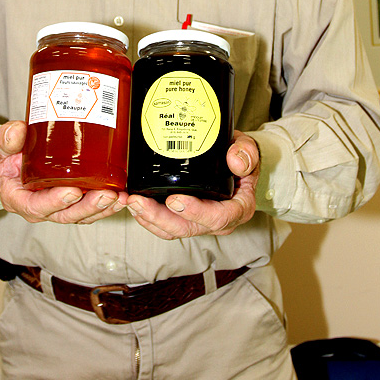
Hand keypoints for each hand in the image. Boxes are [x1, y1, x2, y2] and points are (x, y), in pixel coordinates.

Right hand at [0, 120, 126, 224]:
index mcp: (19, 198)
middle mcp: (40, 207)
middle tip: (106, 195)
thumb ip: (8, 138)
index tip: (72, 192)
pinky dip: (107, 206)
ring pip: (81, 214)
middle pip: (65, 215)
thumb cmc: (9, 156)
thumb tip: (17, 131)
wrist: (14, 160)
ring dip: (102, 209)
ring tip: (119, 198)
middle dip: (88, 207)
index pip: (37, 206)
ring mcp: (58, 206)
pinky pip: (90, 209)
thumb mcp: (3, 145)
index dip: (55, 202)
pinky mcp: (73, 201)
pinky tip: (121, 197)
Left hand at [125, 130, 259, 239]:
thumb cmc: (239, 157)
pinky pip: (165, 224)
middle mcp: (218, 220)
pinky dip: (147, 217)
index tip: (174, 200)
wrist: (233, 160)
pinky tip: (132, 204)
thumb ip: (247, 152)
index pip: (218, 217)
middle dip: (160, 218)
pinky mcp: (184, 217)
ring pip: (172, 230)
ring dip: (148, 219)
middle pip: (187, 229)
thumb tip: (235, 162)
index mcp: (237, 207)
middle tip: (139, 201)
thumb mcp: (249, 149)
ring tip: (130, 201)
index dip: (195, 212)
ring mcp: (199, 221)